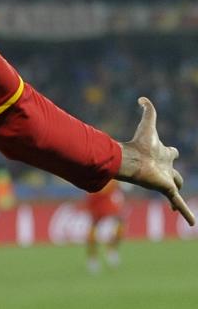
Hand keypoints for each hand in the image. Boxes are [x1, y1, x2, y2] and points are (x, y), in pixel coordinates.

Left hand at [117, 97, 194, 225]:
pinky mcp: (166, 189)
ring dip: (177, 199)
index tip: (173, 152)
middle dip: (176, 175)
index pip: (172, 153)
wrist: (130, 160)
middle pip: (175, 173)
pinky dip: (185, 213)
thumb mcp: (148, 124)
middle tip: (174, 181)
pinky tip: (191, 224)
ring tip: (179, 209)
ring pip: (176, 190)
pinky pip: (179, 204)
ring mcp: (166, 180)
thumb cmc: (139, 143)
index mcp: (162, 154)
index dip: (172, 151)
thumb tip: (141, 97)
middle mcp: (165, 168)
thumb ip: (147, 110)